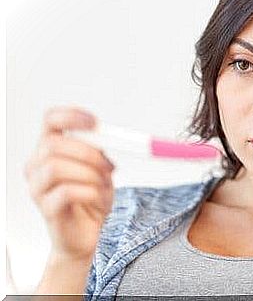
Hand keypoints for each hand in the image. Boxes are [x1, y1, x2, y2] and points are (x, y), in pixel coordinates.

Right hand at [24, 106, 115, 260]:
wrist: (87, 234)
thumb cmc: (91, 199)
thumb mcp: (102, 169)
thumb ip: (102, 151)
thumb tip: (115, 139)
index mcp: (51, 150)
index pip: (51, 121)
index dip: (71, 116)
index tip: (95, 123)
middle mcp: (38, 166)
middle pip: (53, 144)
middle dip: (87, 152)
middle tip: (109, 165)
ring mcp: (38, 188)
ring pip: (56, 167)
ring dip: (89, 174)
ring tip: (103, 185)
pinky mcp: (47, 210)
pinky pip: (66, 193)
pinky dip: (90, 192)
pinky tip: (98, 199)